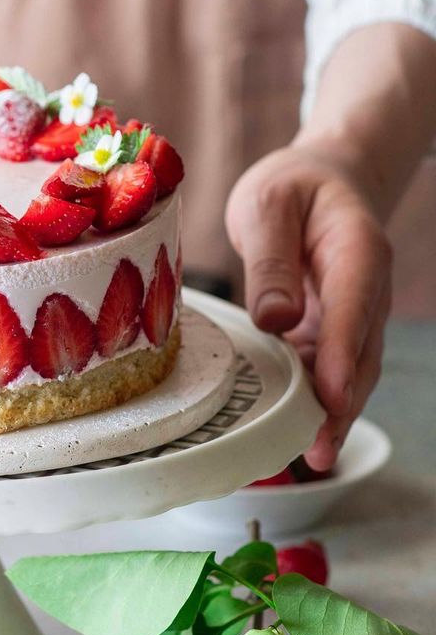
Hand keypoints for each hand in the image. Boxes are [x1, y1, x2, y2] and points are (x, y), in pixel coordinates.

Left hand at [225, 145, 391, 470]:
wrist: (321, 180)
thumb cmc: (291, 187)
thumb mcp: (267, 203)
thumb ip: (271, 257)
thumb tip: (274, 319)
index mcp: (356, 250)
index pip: (354, 307)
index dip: (342, 355)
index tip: (330, 395)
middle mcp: (366, 289)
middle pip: (361, 353)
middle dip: (343, 403)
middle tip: (320, 449)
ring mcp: (355, 313)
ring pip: (351, 370)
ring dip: (334, 412)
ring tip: (313, 455)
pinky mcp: (334, 329)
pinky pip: (329, 368)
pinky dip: (317, 400)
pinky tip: (297, 432)